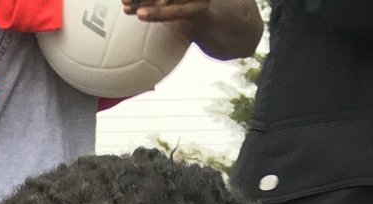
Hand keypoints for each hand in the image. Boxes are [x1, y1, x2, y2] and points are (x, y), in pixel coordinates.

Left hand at [121, 0, 260, 57]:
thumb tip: (147, 12)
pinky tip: (143, 15)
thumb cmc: (216, 20)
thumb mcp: (193, 10)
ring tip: (126, 6)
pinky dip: (160, 13)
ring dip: (145, 0)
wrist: (246, 31)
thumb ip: (174, 7)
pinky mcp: (208, 10)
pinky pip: (180, 10)